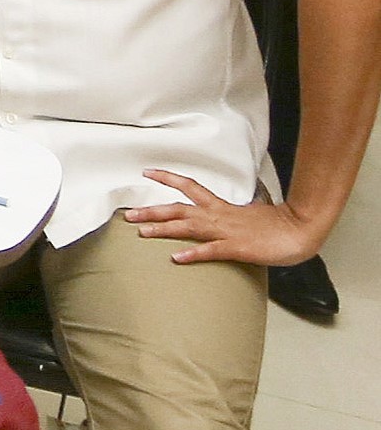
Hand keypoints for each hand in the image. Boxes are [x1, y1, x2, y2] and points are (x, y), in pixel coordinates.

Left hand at [129, 167, 328, 265]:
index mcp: (221, 207)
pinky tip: (176, 257)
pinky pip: (211, 251)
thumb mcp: (250, 213)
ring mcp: (227, 232)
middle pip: (179, 209)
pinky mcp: (236, 248)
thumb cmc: (277, 224)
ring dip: (164, 229)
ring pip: (189, 227)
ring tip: (142, 233)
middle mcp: (219, 216)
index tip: (148, 172)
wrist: (300, 230)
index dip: (168, 179)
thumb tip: (228, 208)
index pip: (190, 187)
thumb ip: (233, 212)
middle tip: (129, 215)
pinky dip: (193, 253)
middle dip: (153, 212)